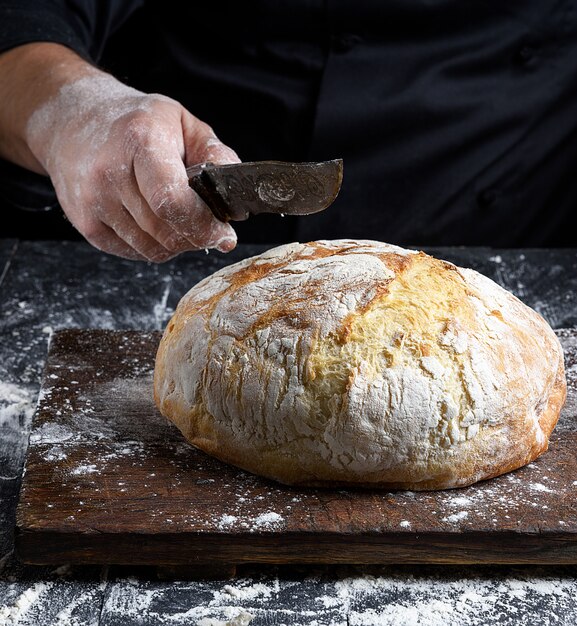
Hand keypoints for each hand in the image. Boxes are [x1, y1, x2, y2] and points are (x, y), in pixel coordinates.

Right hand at [25, 71, 238, 261]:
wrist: (71, 120)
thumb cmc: (134, 122)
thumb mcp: (181, 122)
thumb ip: (214, 154)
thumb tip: (234, 196)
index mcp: (139, 141)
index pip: (173, 201)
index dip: (204, 226)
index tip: (224, 234)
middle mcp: (109, 172)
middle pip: (165, 232)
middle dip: (196, 237)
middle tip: (209, 229)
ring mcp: (93, 202)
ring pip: (152, 249)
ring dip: (176, 244)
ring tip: (181, 221)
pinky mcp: (86, 224)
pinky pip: (133, 252)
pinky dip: (153, 246)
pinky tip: (156, 223)